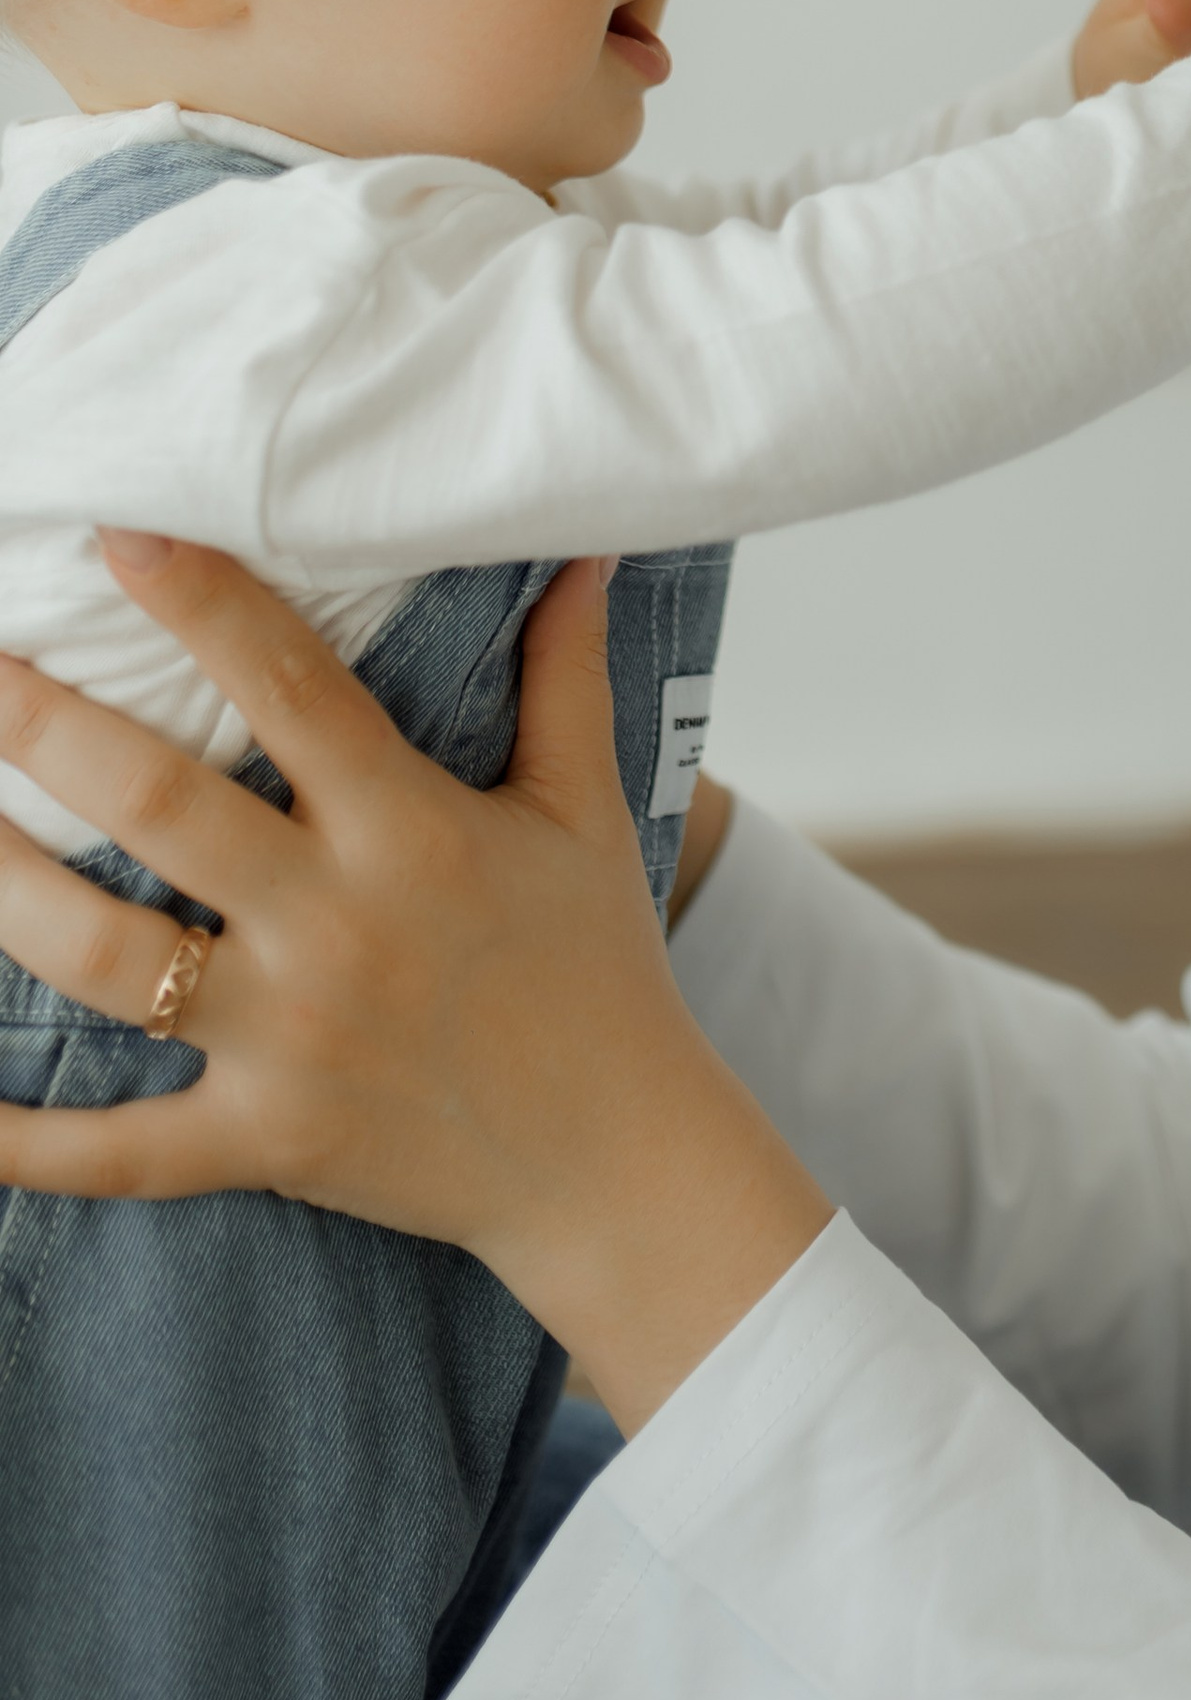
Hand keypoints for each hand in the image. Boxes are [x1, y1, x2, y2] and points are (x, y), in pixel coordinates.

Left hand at [0, 539, 827, 1434]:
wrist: (620, 1162)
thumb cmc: (598, 969)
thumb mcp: (587, 810)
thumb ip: (566, 675)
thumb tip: (582, 548)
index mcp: (411, 831)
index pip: (292, 686)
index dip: (203, 602)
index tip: (120, 537)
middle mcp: (335, 926)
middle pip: (160, 806)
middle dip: (49, 729)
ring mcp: (287, 1041)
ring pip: (104, 961)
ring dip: (7, 889)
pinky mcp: (260, 1141)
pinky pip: (113, 1151)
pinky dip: (20, 1141)